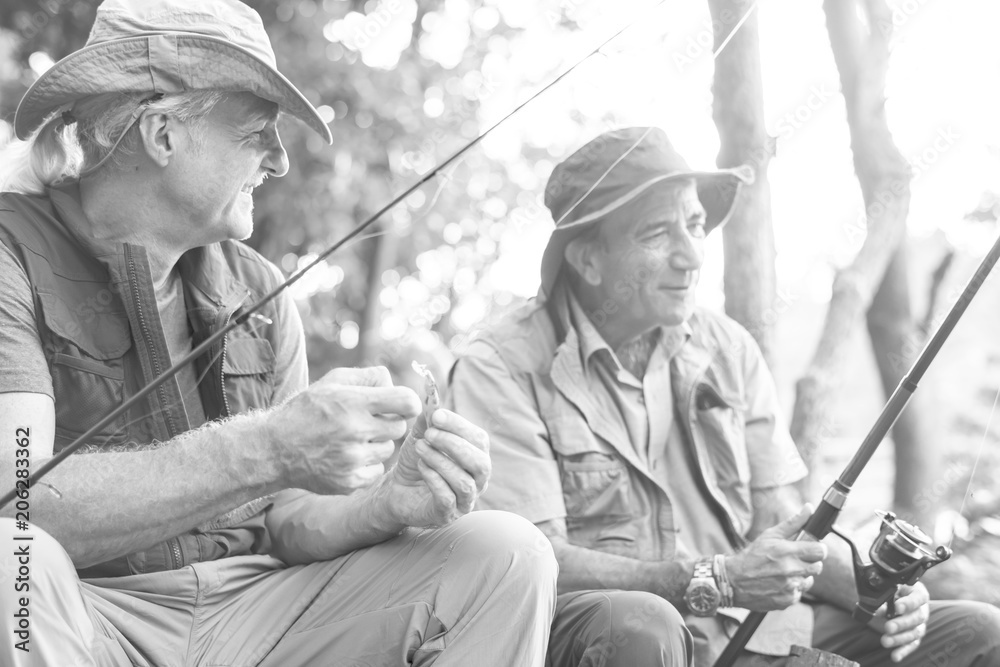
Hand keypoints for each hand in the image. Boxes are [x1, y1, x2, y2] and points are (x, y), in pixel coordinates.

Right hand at [266, 366, 420, 494]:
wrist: (274, 449)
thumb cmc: (307, 410)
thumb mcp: (332, 381)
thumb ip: (368, 377)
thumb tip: (394, 382)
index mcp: (352, 402)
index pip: (406, 402)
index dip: (408, 403)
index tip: (401, 405)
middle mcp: (354, 431)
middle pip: (399, 427)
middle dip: (388, 422)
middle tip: (367, 422)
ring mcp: (352, 460)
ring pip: (389, 450)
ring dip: (377, 444)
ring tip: (352, 439)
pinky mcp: (349, 482)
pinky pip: (377, 470)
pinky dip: (368, 465)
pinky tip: (348, 456)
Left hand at [380, 409, 490, 527]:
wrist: (397, 489)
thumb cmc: (417, 460)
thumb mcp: (422, 436)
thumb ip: (429, 418)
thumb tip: (432, 398)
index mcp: (477, 456)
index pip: (479, 439)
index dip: (459, 426)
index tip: (436, 415)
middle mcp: (478, 480)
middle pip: (480, 463)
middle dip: (454, 444)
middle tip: (429, 433)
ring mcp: (465, 500)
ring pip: (464, 482)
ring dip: (440, 461)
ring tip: (420, 448)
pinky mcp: (447, 515)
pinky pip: (447, 498)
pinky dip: (434, 479)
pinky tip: (421, 466)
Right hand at [726, 504, 827, 610]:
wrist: (734, 581)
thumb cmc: (751, 556)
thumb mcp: (770, 535)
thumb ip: (793, 523)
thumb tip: (809, 509)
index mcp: (787, 552)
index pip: (820, 551)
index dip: (818, 548)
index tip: (812, 548)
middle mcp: (791, 571)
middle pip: (818, 566)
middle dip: (809, 562)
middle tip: (796, 559)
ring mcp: (790, 587)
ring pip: (809, 580)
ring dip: (800, 576)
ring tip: (784, 572)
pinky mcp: (788, 600)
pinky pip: (799, 593)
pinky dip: (792, 588)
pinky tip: (779, 582)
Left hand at [870, 583, 929, 662]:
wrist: (889, 598)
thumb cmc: (890, 591)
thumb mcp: (886, 591)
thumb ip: (883, 598)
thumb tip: (877, 608)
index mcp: (916, 592)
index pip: (918, 598)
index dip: (908, 603)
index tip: (897, 607)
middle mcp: (921, 609)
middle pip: (916, 618)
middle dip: (901, 623)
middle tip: (887, 627)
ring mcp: (919, 624)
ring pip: (914, 633)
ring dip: (899, 638)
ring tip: (885, 641)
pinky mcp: (914, 636)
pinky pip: (911, 645)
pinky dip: (903, 651)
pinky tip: (895, 656)